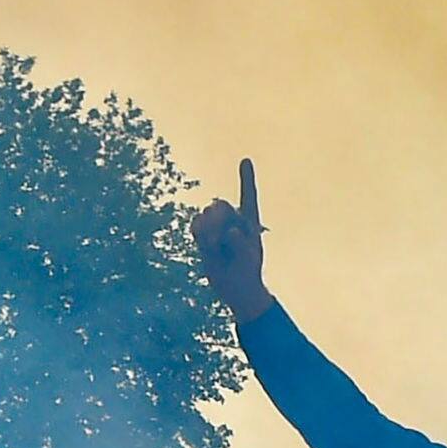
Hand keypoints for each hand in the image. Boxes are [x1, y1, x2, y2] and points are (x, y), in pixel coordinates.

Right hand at [189, 159, 272, 321]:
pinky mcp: (203, 235)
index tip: (245, 160)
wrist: (235, 287)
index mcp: (250, 220)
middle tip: (227, 242)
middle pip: (222, 206)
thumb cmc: (248, 271)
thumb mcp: (249, 257)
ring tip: (218, 249)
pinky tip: (206, 244)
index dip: (246, 178)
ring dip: (210, 232)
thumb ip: (241, 242)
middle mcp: (233, 219)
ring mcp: (217, 226)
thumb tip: (228, 230)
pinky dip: (199, 232)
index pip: (248, 196)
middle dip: (221, 221)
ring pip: (207, 215)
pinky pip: (196, 224)